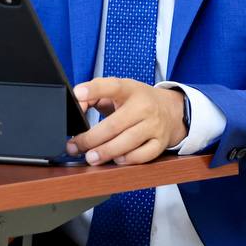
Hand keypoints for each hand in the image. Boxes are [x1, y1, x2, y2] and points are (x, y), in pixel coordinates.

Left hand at [66, 78, 186, 165]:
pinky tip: (115, 160)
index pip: (111, 86)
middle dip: (91, 139)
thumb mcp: (118, 90)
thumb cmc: (136, 100)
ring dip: (105, 152)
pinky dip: (127, 160)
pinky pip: (142, 156)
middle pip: (114, 124)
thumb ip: (94, 94)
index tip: (77, 95)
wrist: (171, 109)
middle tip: (74, 147)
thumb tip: (76, 105)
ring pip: (127, 142)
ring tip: (90, 157)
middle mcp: (144, 106)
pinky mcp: (161, 142)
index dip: (94, 90)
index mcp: (130, 89)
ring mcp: (154, 125)